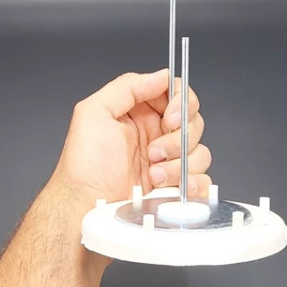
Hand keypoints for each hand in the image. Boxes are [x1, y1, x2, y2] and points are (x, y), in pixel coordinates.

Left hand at [51, 67, 211, 206]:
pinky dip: (191, 184)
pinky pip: (202, 181)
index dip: (181, 103)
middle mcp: (156, 134)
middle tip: (154, 151)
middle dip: (178, 138)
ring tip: (152, 174)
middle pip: (193, 122)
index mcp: (141, 112)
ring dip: (178, 165)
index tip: (170, 119)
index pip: (177, 94)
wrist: (84, 209)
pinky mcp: (174, 188)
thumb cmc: (84, 166)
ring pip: (199, 152)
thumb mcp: (94, 112)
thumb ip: (128, 86)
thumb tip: (162, 76)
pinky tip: (165, 188)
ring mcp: (168, 162)